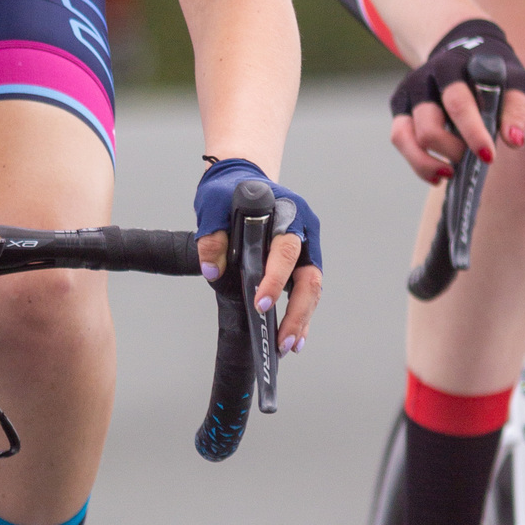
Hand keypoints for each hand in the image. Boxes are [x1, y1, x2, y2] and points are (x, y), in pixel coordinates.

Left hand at [193, 156, 322, 352]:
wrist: (241, 179)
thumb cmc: (229, 190)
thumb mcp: (212, 204)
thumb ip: (211, 235)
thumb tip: (213, 270)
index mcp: (287, 211)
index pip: (285, 249)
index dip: (276, 278)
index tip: (261, 303)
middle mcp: (304, 230)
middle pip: (309, 276)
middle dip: (297, 312)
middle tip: (281, 340)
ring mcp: (306, 246)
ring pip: (312, 289)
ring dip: (301, 319)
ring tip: (286, 346)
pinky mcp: (302, 261)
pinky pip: (305, 291)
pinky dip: (300, 315)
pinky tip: (291, 337)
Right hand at [389, 18, 524, 183]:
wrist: (462, 51)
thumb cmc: (490, 71)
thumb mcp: (512, 78)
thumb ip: (515, 107)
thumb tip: (514, 141)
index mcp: (450, 67)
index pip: (457, 103)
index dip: (473, 133)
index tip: (488, 156)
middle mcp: (422, 79)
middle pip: (428, 126)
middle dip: (452, 151)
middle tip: (475, 158)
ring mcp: (407, 94)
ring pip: (404, 136)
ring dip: (428, 163)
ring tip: (450, 173)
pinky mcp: (400, 108)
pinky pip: (400, 140)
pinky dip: (418, 163)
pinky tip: (438, 173)